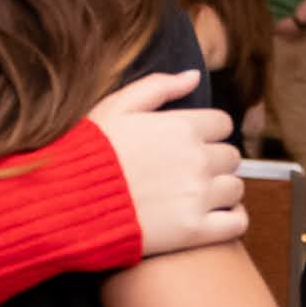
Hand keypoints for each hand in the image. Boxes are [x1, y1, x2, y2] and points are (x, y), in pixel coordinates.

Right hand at [88, 70, 254, 257]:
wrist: (68, 202)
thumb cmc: (88, 152)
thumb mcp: (117, 106)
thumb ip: (159, 87)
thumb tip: (193, 75)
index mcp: (182, 127)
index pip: (222, 124)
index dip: (207, 133)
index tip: (190, 145)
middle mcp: (197, 159)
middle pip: (230, 156)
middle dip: (213, 162)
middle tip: (188, 173)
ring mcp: (198, 196)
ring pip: (236, 188)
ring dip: (222, 191)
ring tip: (195, 196)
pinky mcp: (195, 231)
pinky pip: (237, 223)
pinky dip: (232, 220)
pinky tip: (213, 218)